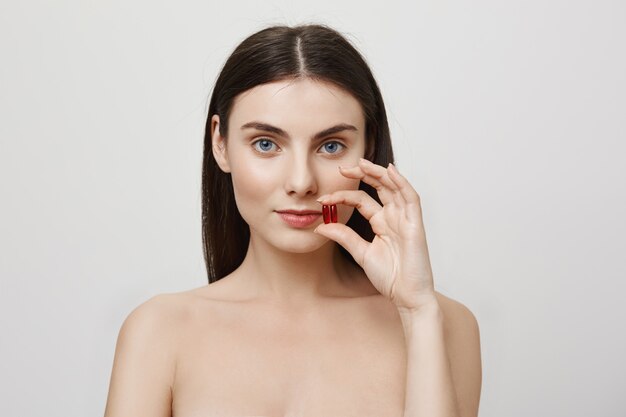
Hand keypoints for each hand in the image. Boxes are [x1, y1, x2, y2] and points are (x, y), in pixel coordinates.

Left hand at [314, 158, 436, 311]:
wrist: (407, 296)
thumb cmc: (390, 278)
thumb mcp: (361, 253)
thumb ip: (344, 237)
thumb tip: (320, 226)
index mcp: (382, 223)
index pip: (362, 201)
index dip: (343, 196)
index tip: (323, 198)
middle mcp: (394, 217)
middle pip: (379, 187)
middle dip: (363, 174)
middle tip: (343, 168)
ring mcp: (406, 219)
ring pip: (394, 187)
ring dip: (379, 173)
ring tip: (362, 163)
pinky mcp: (416, 224)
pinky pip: (411, 198)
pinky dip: (401, 182)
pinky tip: (389, 171)